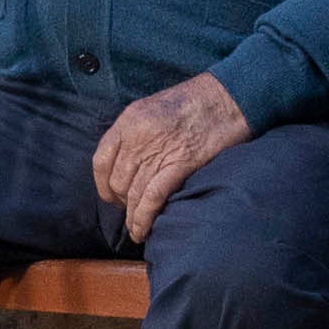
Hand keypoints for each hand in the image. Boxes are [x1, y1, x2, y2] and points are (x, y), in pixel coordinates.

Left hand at [92, 74, 251, 243]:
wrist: (227, 98)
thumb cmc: (194, 102)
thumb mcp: (153, 108)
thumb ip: (135, 133)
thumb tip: (126, 164)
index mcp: (129, 120)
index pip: (101, 160)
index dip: (102, 184)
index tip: (111, 196)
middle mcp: (138, 137)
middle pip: (118, 181)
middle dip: (122, 203)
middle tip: (131, 212)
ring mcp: (158, 151)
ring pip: (133, 194)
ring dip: (133, 217)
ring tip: (137, 230)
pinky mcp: (180, 165)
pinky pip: (152, 197)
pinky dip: (144, 218)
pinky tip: (143, 230)